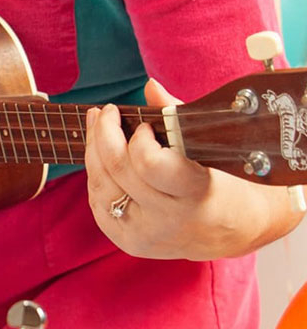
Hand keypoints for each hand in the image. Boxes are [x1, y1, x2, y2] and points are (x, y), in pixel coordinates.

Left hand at [85, 79, 245, 258]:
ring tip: (97, 126)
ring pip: (100, 185)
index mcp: (194, 195)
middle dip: (103, 131)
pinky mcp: (129, 243)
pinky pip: (98, 203)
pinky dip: (96, 176)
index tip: (145, 125)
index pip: (149, 163)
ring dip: (92, 150)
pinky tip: (100, 158)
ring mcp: (146, 236)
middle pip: (117, 169)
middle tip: (105, 111)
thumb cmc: (224, 178)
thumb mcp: (211, 147)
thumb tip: (150, 86)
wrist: (235, 231)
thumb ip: (176, 115)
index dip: (140, 138)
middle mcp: (168, 221)